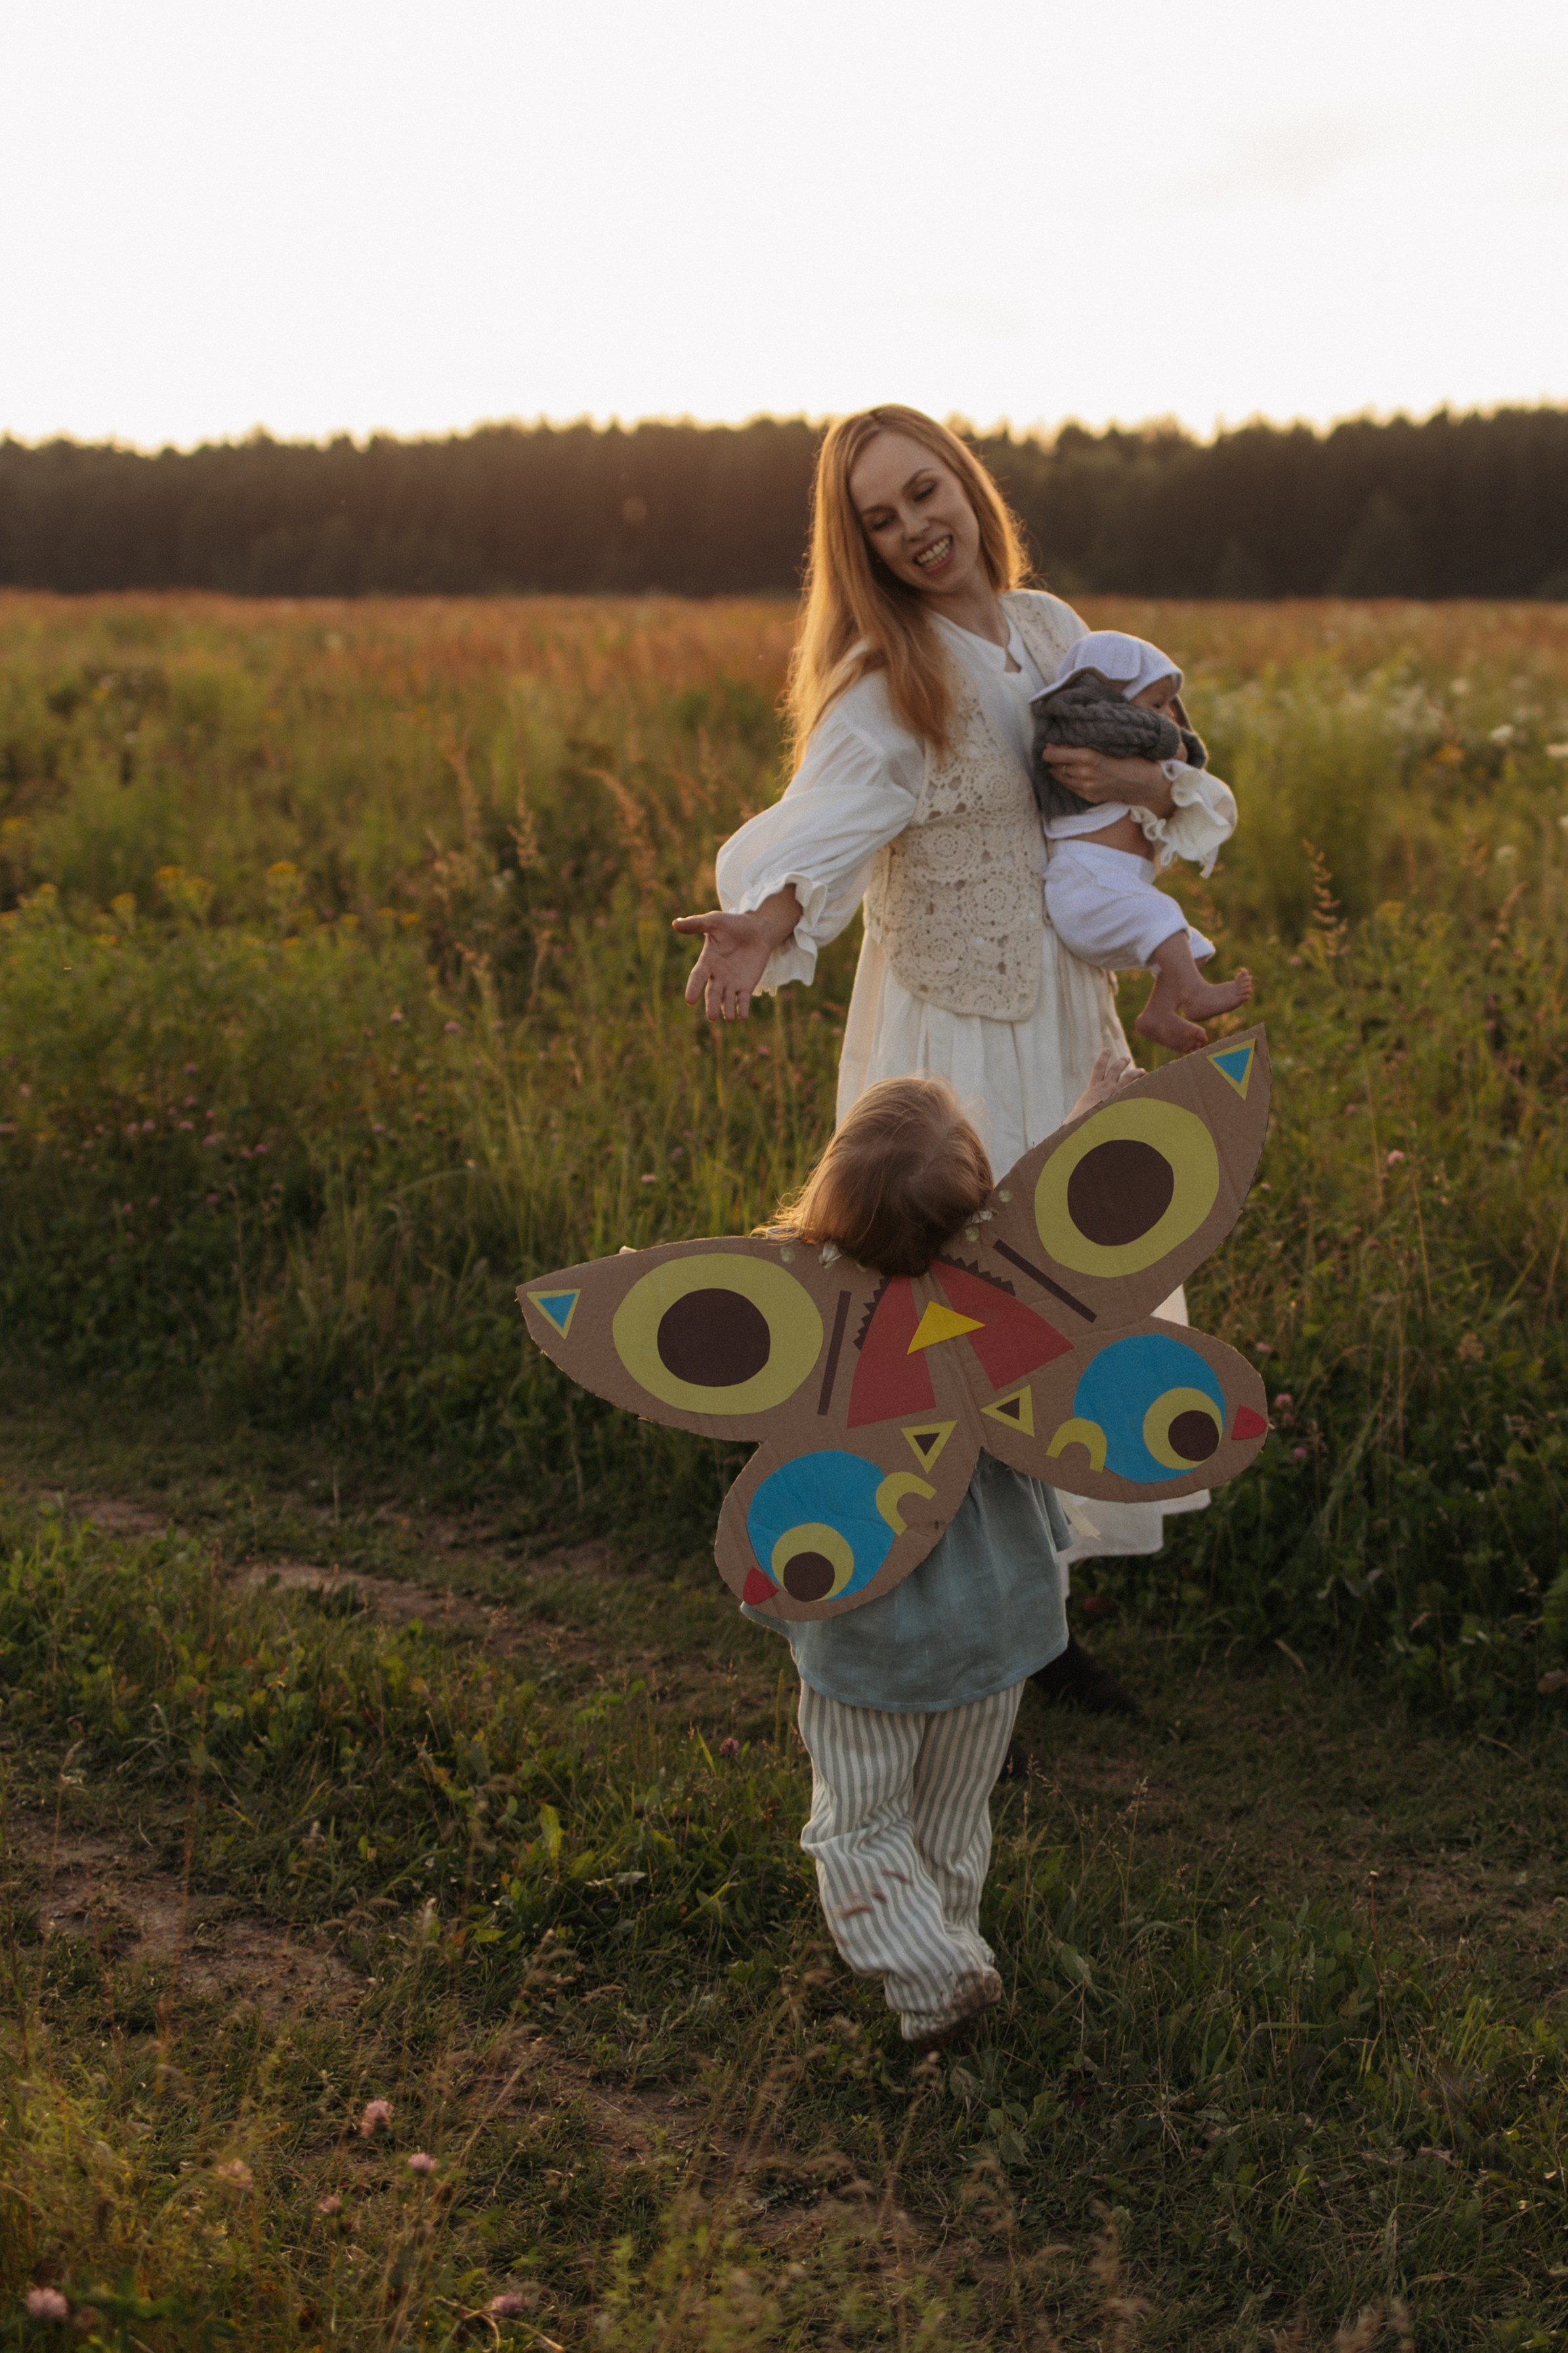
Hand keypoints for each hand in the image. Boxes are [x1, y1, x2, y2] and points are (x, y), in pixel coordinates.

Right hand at [673, 886, 800, 1020]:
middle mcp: (717, 976)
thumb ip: (696, 924)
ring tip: (728, 1018)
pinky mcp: (746, 986)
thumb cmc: (733, 924)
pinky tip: (742, 1016)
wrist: (757, 930)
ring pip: (727, 999)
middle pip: (713, 993)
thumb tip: (675, 923)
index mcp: (707, 962)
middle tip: (711, 1017)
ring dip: (727, 1009)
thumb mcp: (714, 921)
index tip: (690, 1000)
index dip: (693, 988)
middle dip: (712, 1005)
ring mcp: (731, 983)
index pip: (697, 977)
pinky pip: (743, 1000)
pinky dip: (742, 1008)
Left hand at [1039, 746, 1174, 816]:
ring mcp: (1087, 788)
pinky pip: (1070, 788)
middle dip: (1054, 759)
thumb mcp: (1110, 744)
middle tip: (1053, 752)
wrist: (1146, 783)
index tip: (1048, 745)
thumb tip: (1066, 744)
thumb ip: (1088, 744)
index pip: (1056, 755)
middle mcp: (1084, 774)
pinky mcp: (1090, 796)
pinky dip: (1065, 780)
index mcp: (1089, 757)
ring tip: (1057, 763)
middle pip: (1057, 766)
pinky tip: (1066, 775)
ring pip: (1061, 778)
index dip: (1049, 750)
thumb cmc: (1132, 757)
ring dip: (1057, 770)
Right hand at [1067, 1047, 1136, 1121]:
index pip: (1098, 1069)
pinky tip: (1150, 1087)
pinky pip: (1135, 1091)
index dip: (1103, 1058)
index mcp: (1092, 1090)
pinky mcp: (1124, 1101)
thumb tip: (1065, 1125)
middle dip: (1121, 1062)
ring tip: (1141, 1071)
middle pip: (1115, 1069)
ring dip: (1135, 1072)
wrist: (1088, 1126)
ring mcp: (1116, 1093)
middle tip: (1126, 1058)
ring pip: (1127, 1078)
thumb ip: (1074, 1120)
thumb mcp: (1074, 1119)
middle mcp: (1105, 1087)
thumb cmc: (1078, 1125)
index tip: (1107, 1049)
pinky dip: (1142, 1088)